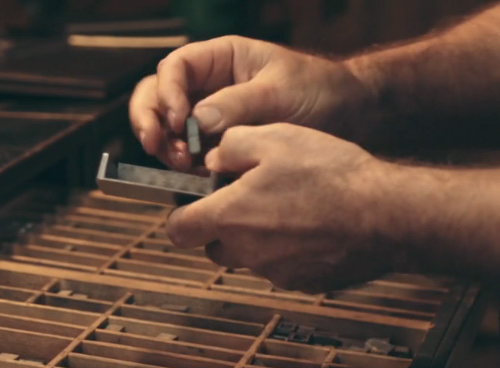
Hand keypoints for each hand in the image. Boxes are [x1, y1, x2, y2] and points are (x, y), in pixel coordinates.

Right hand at [129, 36, 374, 169]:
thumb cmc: (319, 90)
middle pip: (156, 96)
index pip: (175, 68)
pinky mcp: (215, 145)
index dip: (168, 93)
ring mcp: (208, 116)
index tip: (179, 120)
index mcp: (220, 59)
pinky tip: (197, 177)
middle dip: (150, 121)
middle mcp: (207, 85)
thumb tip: (198, 120)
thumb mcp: (281, 91)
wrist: (348, 117)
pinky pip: (187, 153)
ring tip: (185, 166)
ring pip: (166, 128)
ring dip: (166, 147)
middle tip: (157, 147)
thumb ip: (239, 103)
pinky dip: (184, 166)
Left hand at [166, 124, 409, 292]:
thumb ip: (230, 147)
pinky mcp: (303, 282)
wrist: (386, 215)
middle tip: (250, 196)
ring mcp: (275, 272)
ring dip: (257, 237)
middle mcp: (246, 253)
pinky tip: (313, 224)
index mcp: (229, 217)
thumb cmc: (331, 174)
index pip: (178, 230)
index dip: (182, 214)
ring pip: (249, 257)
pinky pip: (282, 267)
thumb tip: (213, 160)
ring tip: (289, 205)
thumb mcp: (274, 138)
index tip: (196, 200)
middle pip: (213, 246)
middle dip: (223, 225)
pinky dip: (288, 250)